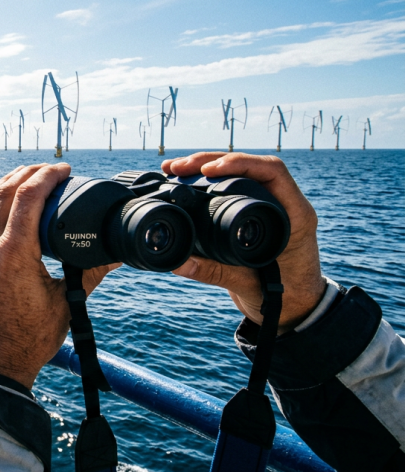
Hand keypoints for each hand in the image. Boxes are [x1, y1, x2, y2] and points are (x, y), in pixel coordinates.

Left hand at [0, 164, 118, 388]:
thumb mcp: (65, 305)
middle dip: (28, 173)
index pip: (29, 197)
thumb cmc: (29, 340)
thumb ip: (90, 274)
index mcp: (14, 254)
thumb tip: (117, 254)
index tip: (64, 169)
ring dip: (4, 183)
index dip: (47, 176)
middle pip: (4, 193)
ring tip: (25, 175)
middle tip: (50, 168)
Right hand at [163, 153, 325, 333]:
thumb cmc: (286, 298)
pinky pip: (233, 188)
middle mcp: (284, 205)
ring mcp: (269, 207)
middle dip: (211, 160)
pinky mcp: (254, 214)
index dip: (239, 164)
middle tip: (178, 167)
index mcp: (295, 215)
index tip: (208, 170)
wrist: (297, 310)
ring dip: (206, 166)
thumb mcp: (249, 285)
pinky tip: (185, 180)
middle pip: (250, 166)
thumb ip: (214, 273)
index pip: (272, 171)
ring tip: (173, 169)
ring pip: (239, 173)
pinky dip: (208, 182)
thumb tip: (178, 262)